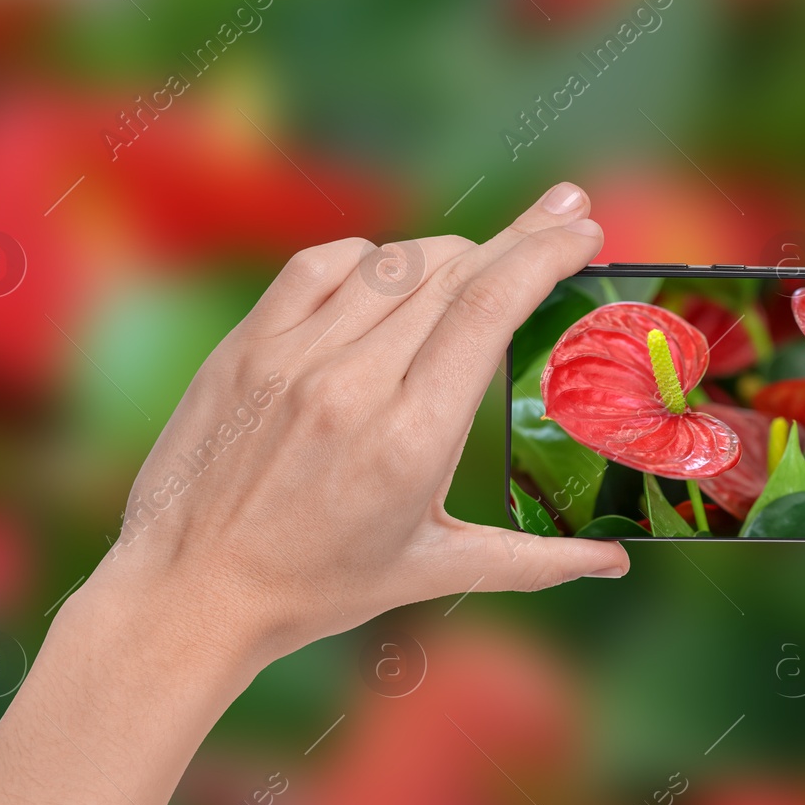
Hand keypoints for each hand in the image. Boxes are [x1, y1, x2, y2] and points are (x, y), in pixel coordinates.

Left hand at [89, 181, 627, 671]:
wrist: (189, 591)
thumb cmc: (315, 587)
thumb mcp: (431, 571)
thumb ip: (534, 560)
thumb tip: (615, 563)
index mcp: (410, 437)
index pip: (489, 307)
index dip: (543, 252)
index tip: (583, 227)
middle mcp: (352, 383)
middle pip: (452, 271)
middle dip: (518, 236)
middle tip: (563, 213)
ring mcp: (292, 356)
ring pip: (392, 261)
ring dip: (450, 251)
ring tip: (483, 259)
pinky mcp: (247, 346)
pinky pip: (321, 267)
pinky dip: (369, 257)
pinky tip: (391, 273)